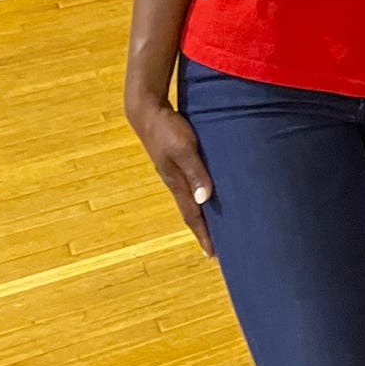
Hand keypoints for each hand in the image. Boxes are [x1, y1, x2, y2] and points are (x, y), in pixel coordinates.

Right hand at [126, 93, 213, 256]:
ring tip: (217, 228)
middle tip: (217, 250)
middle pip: (192, 213)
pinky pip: (192, 186)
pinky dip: (200, 197)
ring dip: (203, 216)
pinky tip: (208, 196)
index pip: (193, 216)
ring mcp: (175, 173)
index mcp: (177, 183)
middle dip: (204, 232)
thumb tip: (204, 199)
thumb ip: (195, 171)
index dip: (203, 235)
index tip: (213, 254)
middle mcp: (176, 182)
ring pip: (192, 201)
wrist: (147, 111)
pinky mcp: (177, 162)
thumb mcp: (184, 148)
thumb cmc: (168, 128)